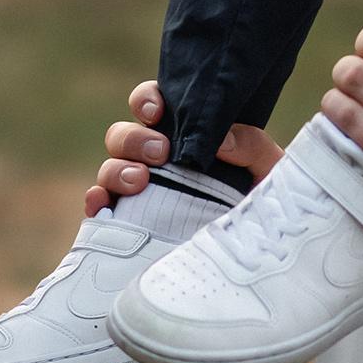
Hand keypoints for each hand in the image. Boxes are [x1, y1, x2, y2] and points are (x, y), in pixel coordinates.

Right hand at [84, 81, 283, 214]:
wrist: (258, 262)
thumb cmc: (263, 207)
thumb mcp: (269, 171)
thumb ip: (253, 146)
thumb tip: (220, 141)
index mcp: (183, 137)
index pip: (153, 105)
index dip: (147, 100)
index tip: (158, 111)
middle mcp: (155, 162)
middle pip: (123, 134)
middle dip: (135, 138)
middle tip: (161, 153)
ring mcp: (137, 193)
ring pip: (109, 166)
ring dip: (117, 168)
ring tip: (139, 181)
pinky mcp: (126, 226)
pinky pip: (98, 208)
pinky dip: (93, 201)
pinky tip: (100, 205)